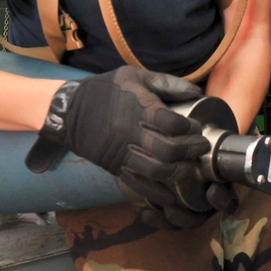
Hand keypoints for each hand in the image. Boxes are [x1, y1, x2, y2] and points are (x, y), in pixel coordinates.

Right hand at [47, 67, 235, 227]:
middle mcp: (132, 133)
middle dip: (191, 150)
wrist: (68, 111)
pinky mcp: (116, 168)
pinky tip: (172, 195)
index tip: (196, 127)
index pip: (172, 123)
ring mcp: (123, 153)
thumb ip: (166, 83)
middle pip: (169, 150)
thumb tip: (196, 91)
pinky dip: (158, 194)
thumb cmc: (105, 90)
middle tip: (201, 147)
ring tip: (190, 166)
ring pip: (158, 171)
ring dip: (179, 172)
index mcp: (138, 108)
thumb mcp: (134, 76)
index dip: (190, 128)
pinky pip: (139, 185)